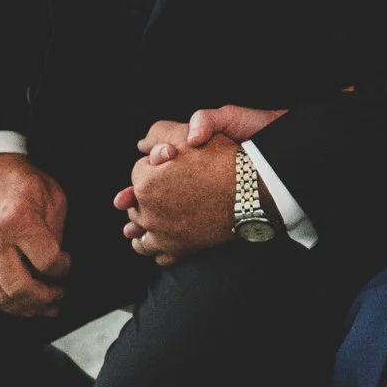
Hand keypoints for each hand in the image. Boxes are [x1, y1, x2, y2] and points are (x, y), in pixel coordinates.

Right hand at [0, 153, 70, 317]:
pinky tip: (19, 302)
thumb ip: (57, 232)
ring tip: (42, 308)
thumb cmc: (21, 180)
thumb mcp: (52, 195)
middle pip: (20, 287)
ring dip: (24, 307)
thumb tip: (57, 264)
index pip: (46, 261)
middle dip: (44, 299)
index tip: (67, 265)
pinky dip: (2, 301)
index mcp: (19, 220)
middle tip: (58, 298)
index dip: (62, 269)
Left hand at [116, 119, 239, 263]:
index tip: (170, 164)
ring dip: (143, 225)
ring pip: (139, 234)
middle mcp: (149, 212)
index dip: (154, 165)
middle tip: (166, 187)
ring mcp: (162, 235)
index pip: (137, 172)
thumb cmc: (222, 161)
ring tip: (158, 215)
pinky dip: (157, 246)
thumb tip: (142, 145)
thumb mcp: (189, 134)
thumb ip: (159, 133)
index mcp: (146, 183)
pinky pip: (157, 254)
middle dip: (144, 195)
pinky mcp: (178, 250)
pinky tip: (166, 235)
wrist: (252, 191)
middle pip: (134, 203)